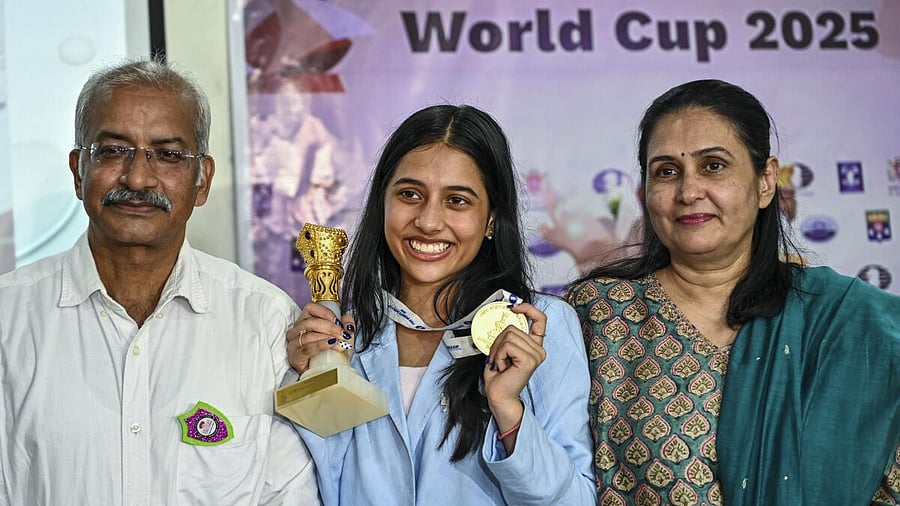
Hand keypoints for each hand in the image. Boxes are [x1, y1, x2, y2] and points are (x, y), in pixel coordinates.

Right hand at [286, 302, 355, 373]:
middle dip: (330, 327)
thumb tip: (348, 320)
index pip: (310, 308)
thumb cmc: (332, 354)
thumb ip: (347, 326)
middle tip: (343, 334)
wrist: (329, 374)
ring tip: (339, 342)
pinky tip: (330, 344)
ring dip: (327, 337)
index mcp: (305, 321)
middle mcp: (296, 331)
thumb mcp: (343, 338)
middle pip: (310, 322)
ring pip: (308, 335)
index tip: (338, 320)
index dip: (325, 312)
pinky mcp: (295, 357)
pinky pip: (307, 348)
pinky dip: (320, 345)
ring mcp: (294, 344)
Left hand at [483, 302, 546, 432]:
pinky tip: (502, 367)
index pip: (540, 319)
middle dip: (499, 341)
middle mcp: (539, 350)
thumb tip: (504, 318)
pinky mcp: (529, 360)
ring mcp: (536, 355)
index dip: (528, 308)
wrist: (498, 396)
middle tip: (498, 359)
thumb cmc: (499, 376)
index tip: (513, 307)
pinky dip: (499, 354)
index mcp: (534, 346)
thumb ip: (508, 336)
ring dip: (498, 349)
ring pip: (509, 335)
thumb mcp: (503, 350)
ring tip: (500, 364)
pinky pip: (508, 345)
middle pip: (514, 327)